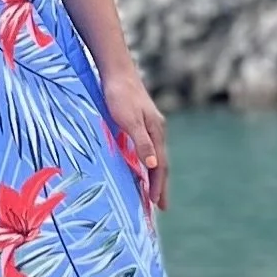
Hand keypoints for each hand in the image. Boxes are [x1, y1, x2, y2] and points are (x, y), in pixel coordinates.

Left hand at [101, 59, 167, 212]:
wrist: (116, 70)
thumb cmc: (119, 95)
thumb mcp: (129, 120)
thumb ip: (141, 142)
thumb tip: (153, 165)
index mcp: (156, 132)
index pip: (159, 165)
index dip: (158, 186)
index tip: (157, 205)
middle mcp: (156, 130)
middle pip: (161, 163)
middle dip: (160, 185)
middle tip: (161, 206)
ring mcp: (150, 125)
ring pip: (154, 155)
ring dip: (155, 175)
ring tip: (152, 192)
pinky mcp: (140, 121)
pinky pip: (147, 148)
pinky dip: (147, 162)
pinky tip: (141, 166)